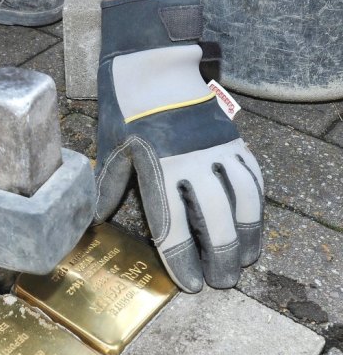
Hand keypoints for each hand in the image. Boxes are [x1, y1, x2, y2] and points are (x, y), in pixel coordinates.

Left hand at [94, 0, 263, 291]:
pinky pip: (252, 177)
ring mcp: (216, 151)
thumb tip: (98, 219)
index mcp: (157, 171)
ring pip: (242, 200)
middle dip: (220, 256)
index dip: (182, 260)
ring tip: (246, 260)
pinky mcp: (232, 140)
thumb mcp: (112, 152)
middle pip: (215, 219)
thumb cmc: (127, 114)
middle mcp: (191, 164)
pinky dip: (257, 204)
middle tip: (222, 281)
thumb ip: (108, 187)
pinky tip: (255, 224)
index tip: (189, 284)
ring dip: (247, 234)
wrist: (154, 70)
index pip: (172, 227)